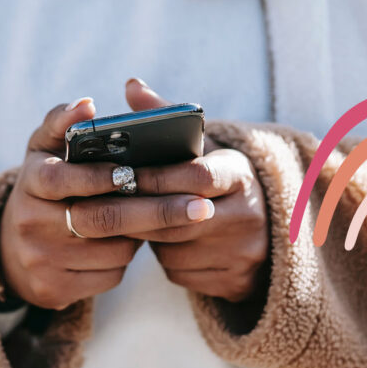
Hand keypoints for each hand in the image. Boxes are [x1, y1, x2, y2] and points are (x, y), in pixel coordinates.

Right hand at [0, 97, 218, 310]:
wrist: (12, 249)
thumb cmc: (45, 187)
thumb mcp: (43, 151)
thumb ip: (63, 122)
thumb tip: (87, 105)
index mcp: (30, 181)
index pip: (62, 178)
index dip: (99, 176)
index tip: (137, 173)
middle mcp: (30, 222)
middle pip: (101, 219)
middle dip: (156, 212)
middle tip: (200, 207)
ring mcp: (40, 259)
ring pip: (113, 250)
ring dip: (143, 235)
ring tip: (154, 219)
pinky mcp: (53, 289)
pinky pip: (109, 275)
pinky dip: (126, 260)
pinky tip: (126, 244)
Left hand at [123, 79, 268, 301]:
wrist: (266, 232)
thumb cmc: (219, 181)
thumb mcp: (203, 148)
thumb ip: (166, 118)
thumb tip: (131, 85)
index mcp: (240, 175)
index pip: (195, 175)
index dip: (155, 177)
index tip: (121, 175)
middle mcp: (248, 214)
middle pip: (178, 217)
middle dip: (137, 211)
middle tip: (100, 204)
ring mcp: (243, 252)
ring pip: (173, 249)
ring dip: (147, 237)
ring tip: (133, 220)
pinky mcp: (233, 281)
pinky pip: (180, 273)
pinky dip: (164, 260)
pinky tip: (162, 245)